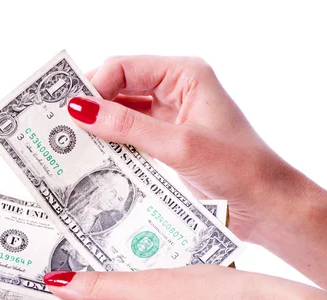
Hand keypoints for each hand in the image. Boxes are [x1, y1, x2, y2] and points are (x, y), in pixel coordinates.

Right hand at [68, 56, 311, 240]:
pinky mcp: (166, 140)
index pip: (125, 68)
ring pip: (122, 111)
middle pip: (119, 87)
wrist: (265, 204)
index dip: (94, 85)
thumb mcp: (178, 146)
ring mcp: (170, 115)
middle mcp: (176, 89)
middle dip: (92, 105)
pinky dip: (112, 143)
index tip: (69, 111)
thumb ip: (128, 127)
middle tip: (61, 127)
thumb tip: (80, 110)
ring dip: (100, 126)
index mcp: (185, 74)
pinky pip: (130, 134)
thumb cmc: (238, 168)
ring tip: (71, 144)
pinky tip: (94, 156)